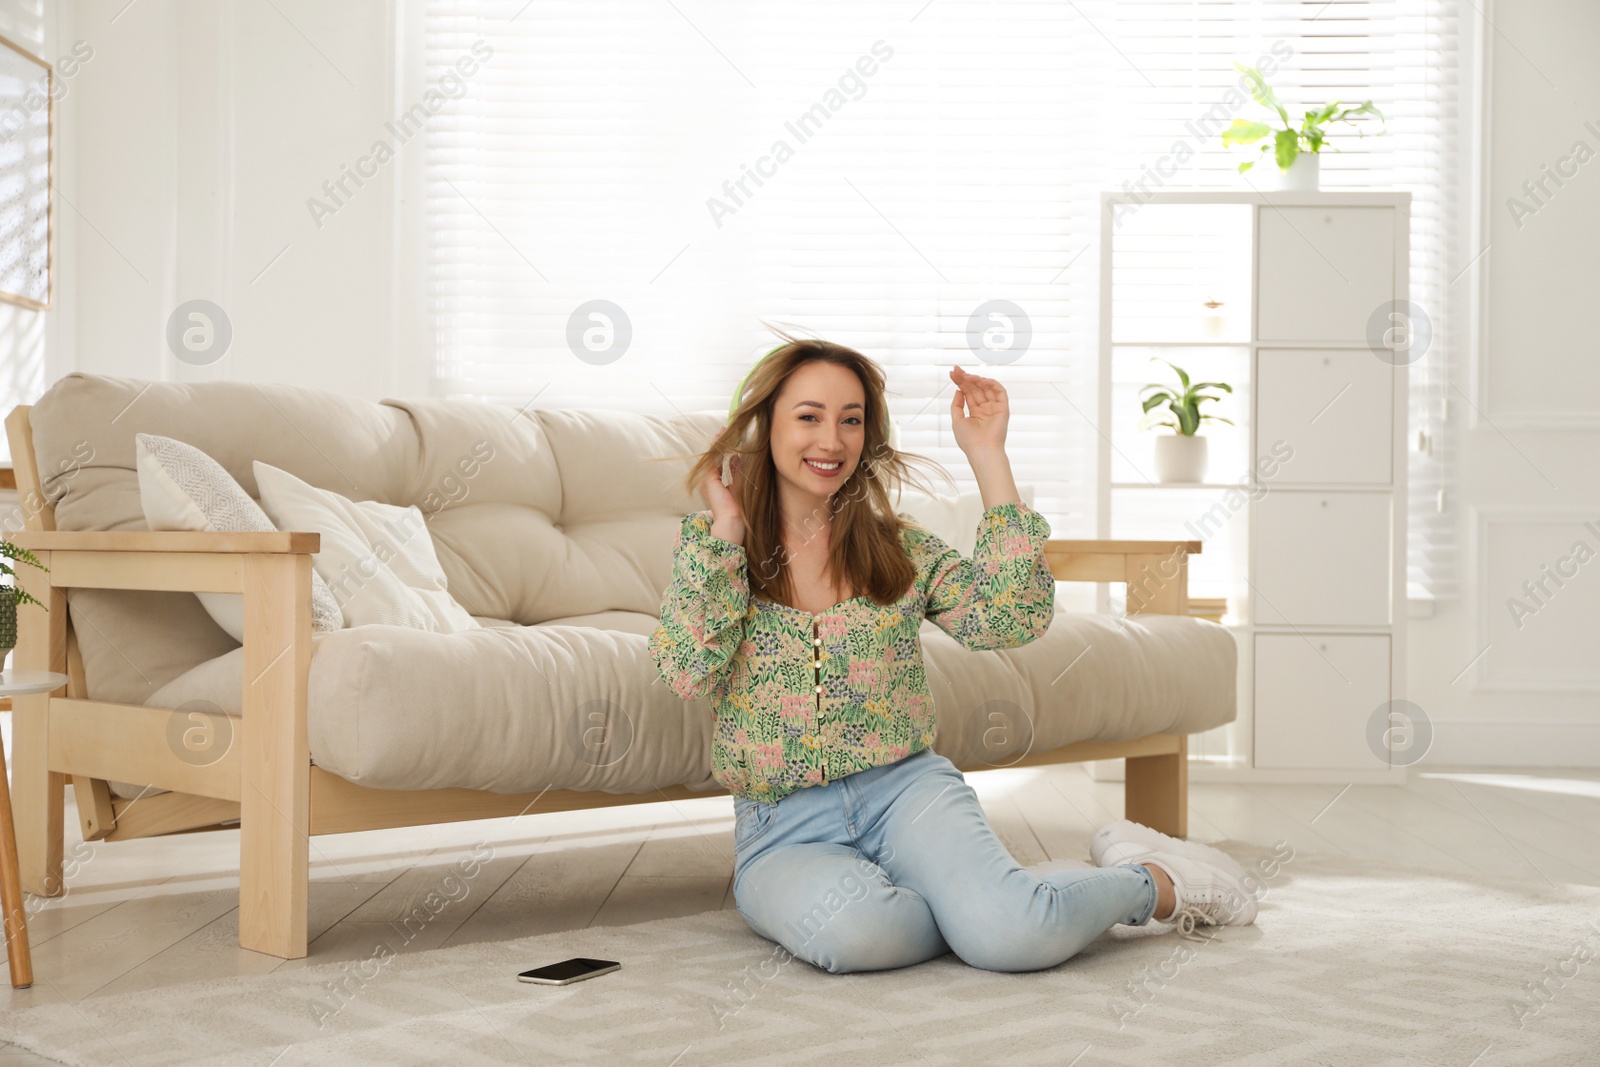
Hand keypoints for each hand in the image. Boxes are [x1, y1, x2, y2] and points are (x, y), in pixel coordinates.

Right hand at [698, 426, 746, 543]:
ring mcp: (705, 479)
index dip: (723, 448)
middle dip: (720, 442)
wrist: (733, 521)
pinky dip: (718, 447)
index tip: (730, 436)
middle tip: (727, 427)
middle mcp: (707, 480)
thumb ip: (737, 471)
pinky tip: (724, 436)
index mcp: (713, 483)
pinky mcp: (708, 478)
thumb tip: (738, 457)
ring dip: (719, 441)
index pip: (717, 461)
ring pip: (712, 455)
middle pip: (713, 456)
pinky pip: (712, 458)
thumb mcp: (739, 485)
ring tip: (726, 429)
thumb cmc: (738, 508)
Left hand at [948, 366, 1008, 455]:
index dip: (960, 382)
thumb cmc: (969, 440)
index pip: (967, 392)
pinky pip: (1000, 391)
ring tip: (966, 375)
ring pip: (986, 388)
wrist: (982, 450)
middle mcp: (985, 408)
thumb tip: (958, 390)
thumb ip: (957, 405)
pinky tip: (981, 380)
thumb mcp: (957, 420)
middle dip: (966, 377)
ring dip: (976, 379)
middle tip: (957, 369)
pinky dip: (991, 383)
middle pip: (975, 388)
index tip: (952, 373)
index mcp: (975, 412)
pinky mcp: (1003, 408)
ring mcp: (994, 408)